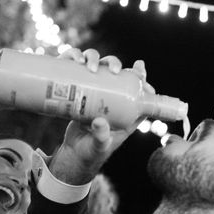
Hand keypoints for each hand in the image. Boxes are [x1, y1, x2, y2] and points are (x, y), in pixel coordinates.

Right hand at [50, 48, 150, 183]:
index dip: (140, 77)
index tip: (139, 69)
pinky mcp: (77, 91)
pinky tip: (74, 60)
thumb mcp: (100, 145)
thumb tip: (98, 121)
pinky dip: (74, 59)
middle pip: (115, 72)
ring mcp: (93, 93)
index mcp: (125, 110)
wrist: (73, 154)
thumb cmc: (93, 152)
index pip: (137, 89)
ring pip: (97, 67)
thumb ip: (102, 136)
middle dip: (115, 64)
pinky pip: (76, 70)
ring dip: (95, 59)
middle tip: (114, 70)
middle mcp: (110, 99)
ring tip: (90, 66)